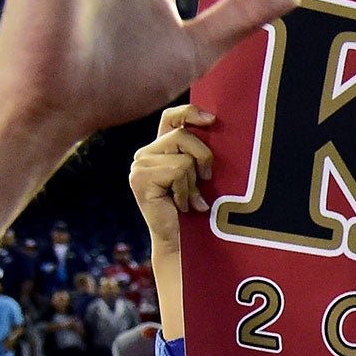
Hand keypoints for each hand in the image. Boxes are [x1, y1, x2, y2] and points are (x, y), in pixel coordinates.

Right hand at [129, 104, 214, 252]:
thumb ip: (200, 154)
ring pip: (183, 156)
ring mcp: (140, 166)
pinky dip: (187, 190)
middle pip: (183, 135)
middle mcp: (146, 154)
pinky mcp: (140, 178)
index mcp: (160, 149)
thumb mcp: (201, 176)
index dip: (189, 112)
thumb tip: (215, 126)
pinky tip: (181, 205)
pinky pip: (177, 171)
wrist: (183, 242)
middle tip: (204, 182)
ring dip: (194, 181)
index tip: (212, 120)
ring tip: (189, 199)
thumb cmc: (197, 209)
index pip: (171, 117)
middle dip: (203, 158)